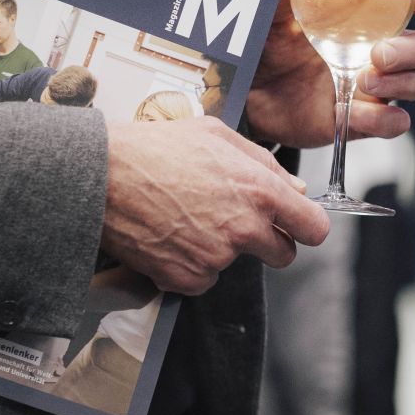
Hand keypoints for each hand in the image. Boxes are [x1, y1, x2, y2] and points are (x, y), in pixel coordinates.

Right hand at [101, 117, 331, 292]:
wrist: (101, 175)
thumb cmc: (156, 148)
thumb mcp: (216, 135)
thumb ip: (262, 163)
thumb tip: (294, 189)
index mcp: (260, 191)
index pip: (313, 228)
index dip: (307, 227)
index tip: (297, 226)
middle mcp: (244, 229)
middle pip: (284, 255)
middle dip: (269, 243)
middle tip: (236, 223)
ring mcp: (216, 258)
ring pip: (235, 264)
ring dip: (219, 248)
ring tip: (185, 217)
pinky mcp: (187, 279)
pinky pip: (203, 279)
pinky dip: (190, 265)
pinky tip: (169, 236)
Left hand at [243, 0, 414, 147]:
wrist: (247, 92)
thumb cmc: (268, 43)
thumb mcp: (270, 14)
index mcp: (366, 13)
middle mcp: (378, 47)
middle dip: (413, 50)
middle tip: (378, 54)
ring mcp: (375, 86)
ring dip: (400, 83)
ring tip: (362, 83)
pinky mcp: (364, 119)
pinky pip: (395, 122)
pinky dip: (382, 120)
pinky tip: (352, 112)